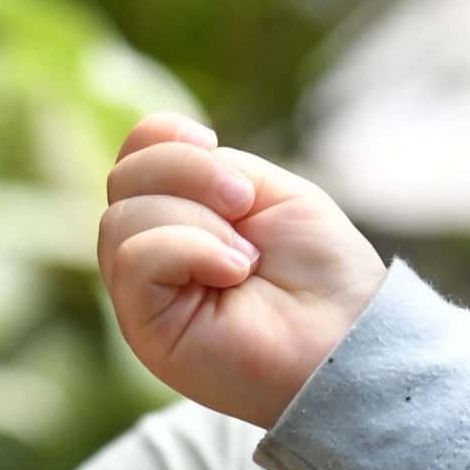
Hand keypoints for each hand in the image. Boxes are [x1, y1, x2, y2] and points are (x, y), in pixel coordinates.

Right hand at [98, 114, 387, 428]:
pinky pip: (135, 257)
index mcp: (177, 219)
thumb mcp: (265, 191)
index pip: (131, 159)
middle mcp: (151, 254)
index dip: (160, 137)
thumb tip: (158, 160)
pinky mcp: (144, 327)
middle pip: (123, 179)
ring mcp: (143, 294)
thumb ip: (205, 170)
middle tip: (243, 202)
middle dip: (186, 171)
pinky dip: (191, 249)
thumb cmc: (319, 269)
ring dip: (198, 220)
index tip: (211, 141)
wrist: (348, 332)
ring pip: (122, 218)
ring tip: (247, 256)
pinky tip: (235, 272)